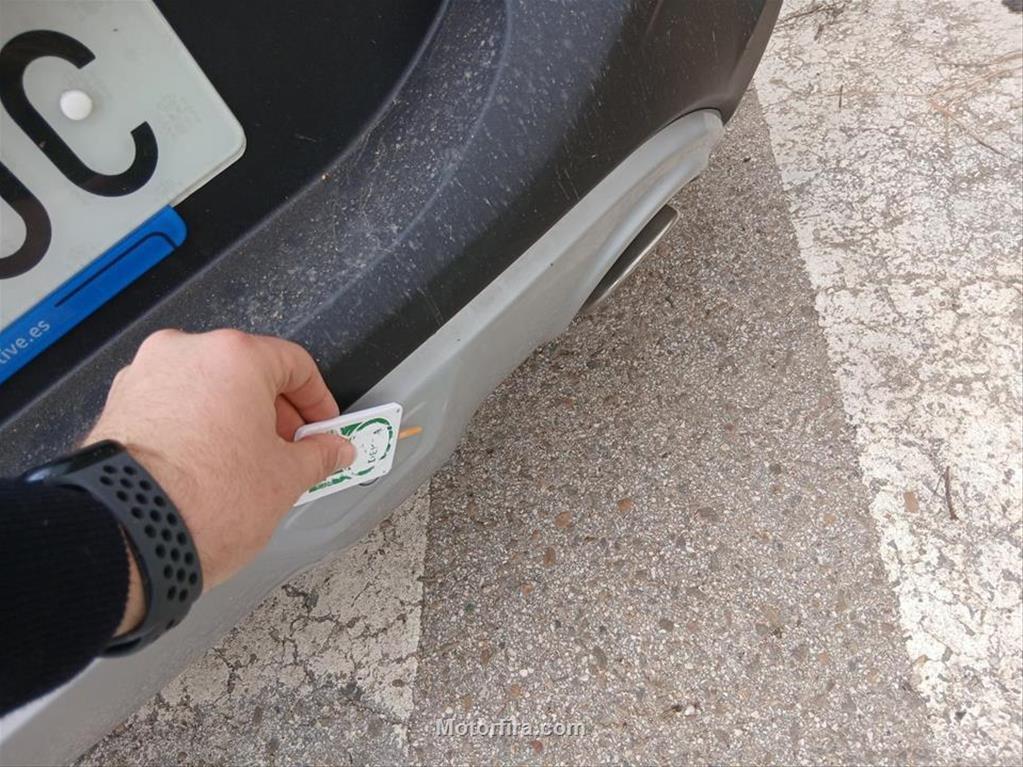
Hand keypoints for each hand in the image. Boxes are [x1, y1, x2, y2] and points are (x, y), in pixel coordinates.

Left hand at [84, 329, 354, 633]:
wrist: (127, 538)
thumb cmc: (206, 501)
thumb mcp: (285, 479)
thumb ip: (318, 456)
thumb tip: (334, 450)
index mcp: (234, 357)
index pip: (294, 364)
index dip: (318, 401)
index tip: (324, 429)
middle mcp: (185, 354)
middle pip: (247, 373)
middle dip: (275, 414)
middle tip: (292, 452)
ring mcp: (145, 377)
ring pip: (207, 390)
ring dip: (234, 421)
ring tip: (248, 468)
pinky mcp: (118, 408)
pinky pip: (172, 409)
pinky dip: (196, 430)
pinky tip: (208, 470)